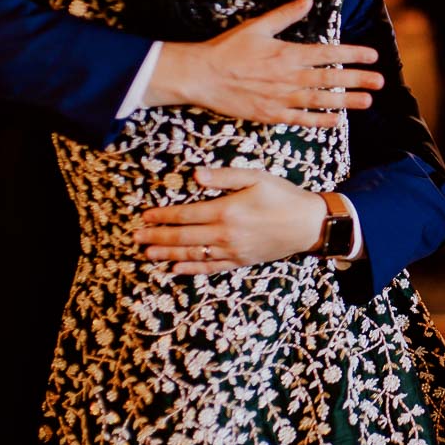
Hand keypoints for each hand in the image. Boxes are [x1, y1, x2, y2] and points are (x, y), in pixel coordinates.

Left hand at [134, 167, 326, 274]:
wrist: (308, 224)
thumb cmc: (283, 196)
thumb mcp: (256, 178)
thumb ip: (225, 177)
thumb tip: (195, 176)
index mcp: (227, 211)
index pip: (185, 214)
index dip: (163, 215)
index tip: (145, 215)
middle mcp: (225, 234)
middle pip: (183, 236)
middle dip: (157, 236)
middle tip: (136, 237)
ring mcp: (232, 251)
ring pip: (192, 254)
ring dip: (167, 253)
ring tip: (148, 253)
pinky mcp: (240, 261)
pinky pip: (210, 267)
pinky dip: (190, 268)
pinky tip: (175, 267)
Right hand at [147, 0, 383, 126]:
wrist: (201, 76)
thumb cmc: (227, 49)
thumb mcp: (257, 26)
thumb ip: (286, 14)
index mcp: (288, 53)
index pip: (329, 54)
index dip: (353, 55)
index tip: (373, 56)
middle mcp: (289, 76)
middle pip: (330, 79)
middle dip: (358, 80)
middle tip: (380, 82)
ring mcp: (281, 98)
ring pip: (320, 101)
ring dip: (346, 101)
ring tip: (367, 102)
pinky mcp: (270, 114)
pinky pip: (301, 120)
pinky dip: (320, 121)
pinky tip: (337, 121)